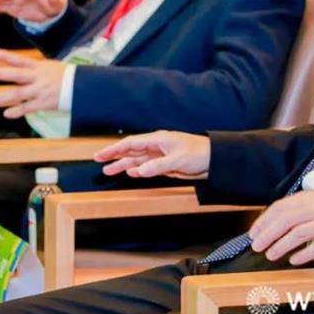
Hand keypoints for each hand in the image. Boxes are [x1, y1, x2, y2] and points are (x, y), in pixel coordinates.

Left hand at [0, 50, 64, 117]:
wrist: (81, 88)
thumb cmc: (67, 77)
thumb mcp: (52, 67)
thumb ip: (36, 68)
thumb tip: (22, 67)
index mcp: (40, 67)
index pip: (22, 60)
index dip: (9, 57)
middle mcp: (38, 78)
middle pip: (18, 75)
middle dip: (3, 74)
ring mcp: (39, 91)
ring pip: (18, 94)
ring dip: (1, 97)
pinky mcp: (43, 103)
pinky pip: (27, 108)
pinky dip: (16, 111)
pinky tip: (6, 114)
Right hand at [96, 130, 210, 179]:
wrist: (215, 160)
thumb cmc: (199, 153)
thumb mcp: (177, 160)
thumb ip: (156, 166)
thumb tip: (136, 171)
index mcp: (157, 139)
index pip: (131, 143)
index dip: (114, 149)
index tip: (101, 154)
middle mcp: (156, 146)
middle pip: (130, 151)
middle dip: (114, 155)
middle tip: (98, 160)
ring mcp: (160, 156)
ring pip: (136, 160)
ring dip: (123, 165)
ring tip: (108, 170)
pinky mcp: (165, 166)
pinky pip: (147, 167)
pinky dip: (137, 171)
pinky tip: (129, 173)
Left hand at [247, 191, 313, 264]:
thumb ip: (297, 210)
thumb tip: (270, 224)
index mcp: (310, 197)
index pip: (280, 207)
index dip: (264, 220)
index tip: (254, 232)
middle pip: (286, 221)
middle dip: (268, 234)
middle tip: (257, 245)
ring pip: (298, 234)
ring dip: (281, 246)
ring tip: (270, 254)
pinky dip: (302, 255)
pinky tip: (293, 260)